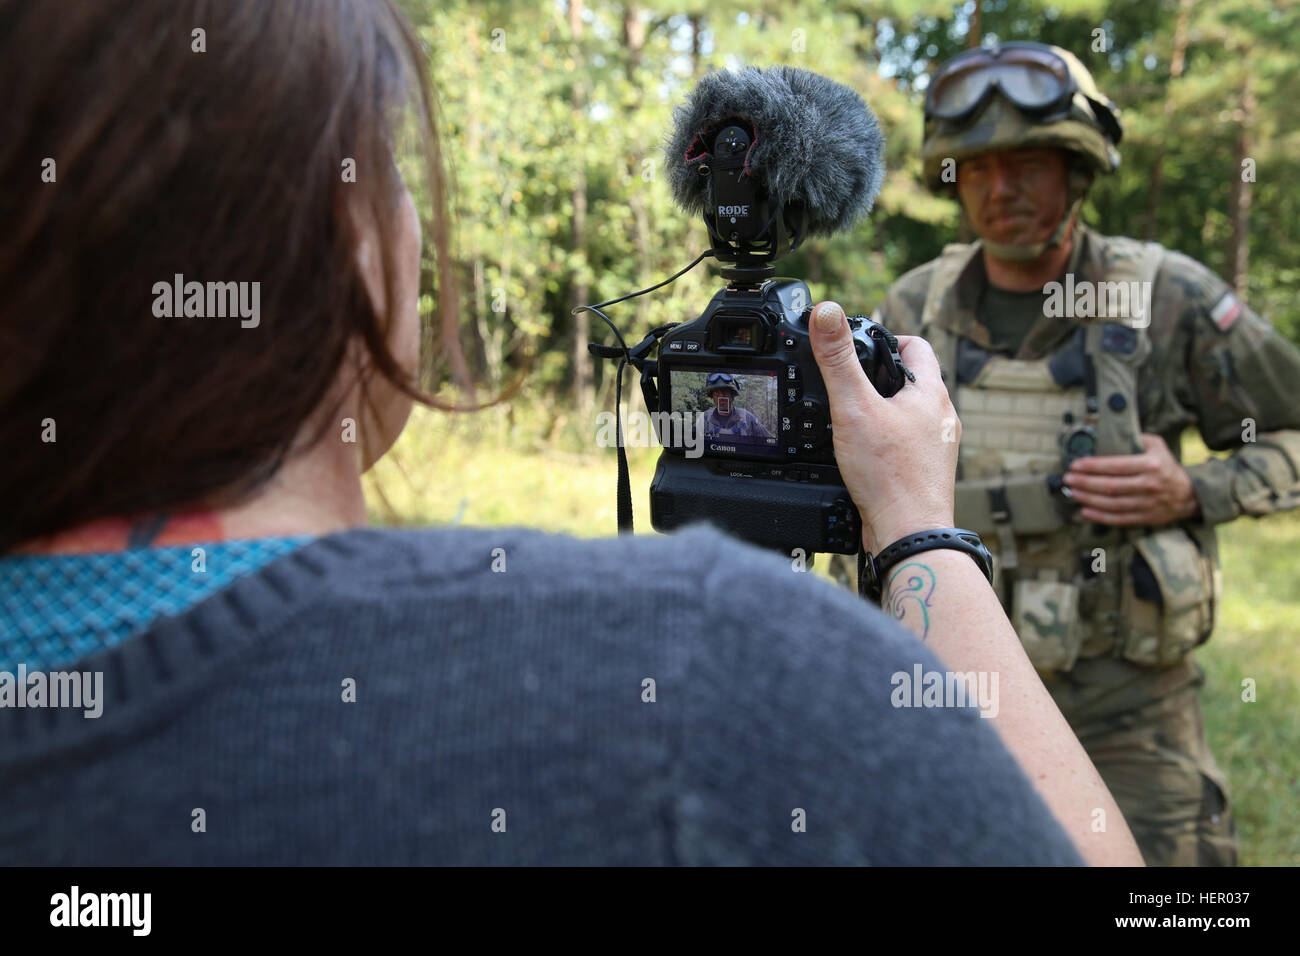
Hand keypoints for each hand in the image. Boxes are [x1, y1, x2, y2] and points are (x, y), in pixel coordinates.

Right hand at [807, 300, 957, 552]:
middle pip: (913, 381)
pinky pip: (908, 445)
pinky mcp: (927, 473)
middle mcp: (941, 417)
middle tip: (851, 382)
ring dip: (886, 411)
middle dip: (883, 378)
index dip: (888, 338)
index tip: (863, 344)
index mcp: (930, 393)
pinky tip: (866, 455)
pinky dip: (888, 442)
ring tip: (854, 418)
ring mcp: (937, 448)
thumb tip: (826, 312)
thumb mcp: (854, 408)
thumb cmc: (889, 474)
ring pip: (911, 415)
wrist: (909, 533)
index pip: (916, 346)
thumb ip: (838, 360)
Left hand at [1063, 433, 1200, 525]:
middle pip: (1110, 486)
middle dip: (1085, 482)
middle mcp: (1149, 485)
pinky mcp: (1145, 518)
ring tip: (1072, 492)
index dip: (1093, 466)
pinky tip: (1085, 511)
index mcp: (1150, 465)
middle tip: (1068, 479)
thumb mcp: (1158, 447)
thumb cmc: (1167, 467)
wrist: (1189, 495)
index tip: (1075, 465)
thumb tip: (1112, 434)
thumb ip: (1137, 439)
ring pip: (1112, 503)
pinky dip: (1100, 516)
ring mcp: (1147, 503)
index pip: (1116, 466)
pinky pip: (1119, 519)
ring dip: (1088, 499)